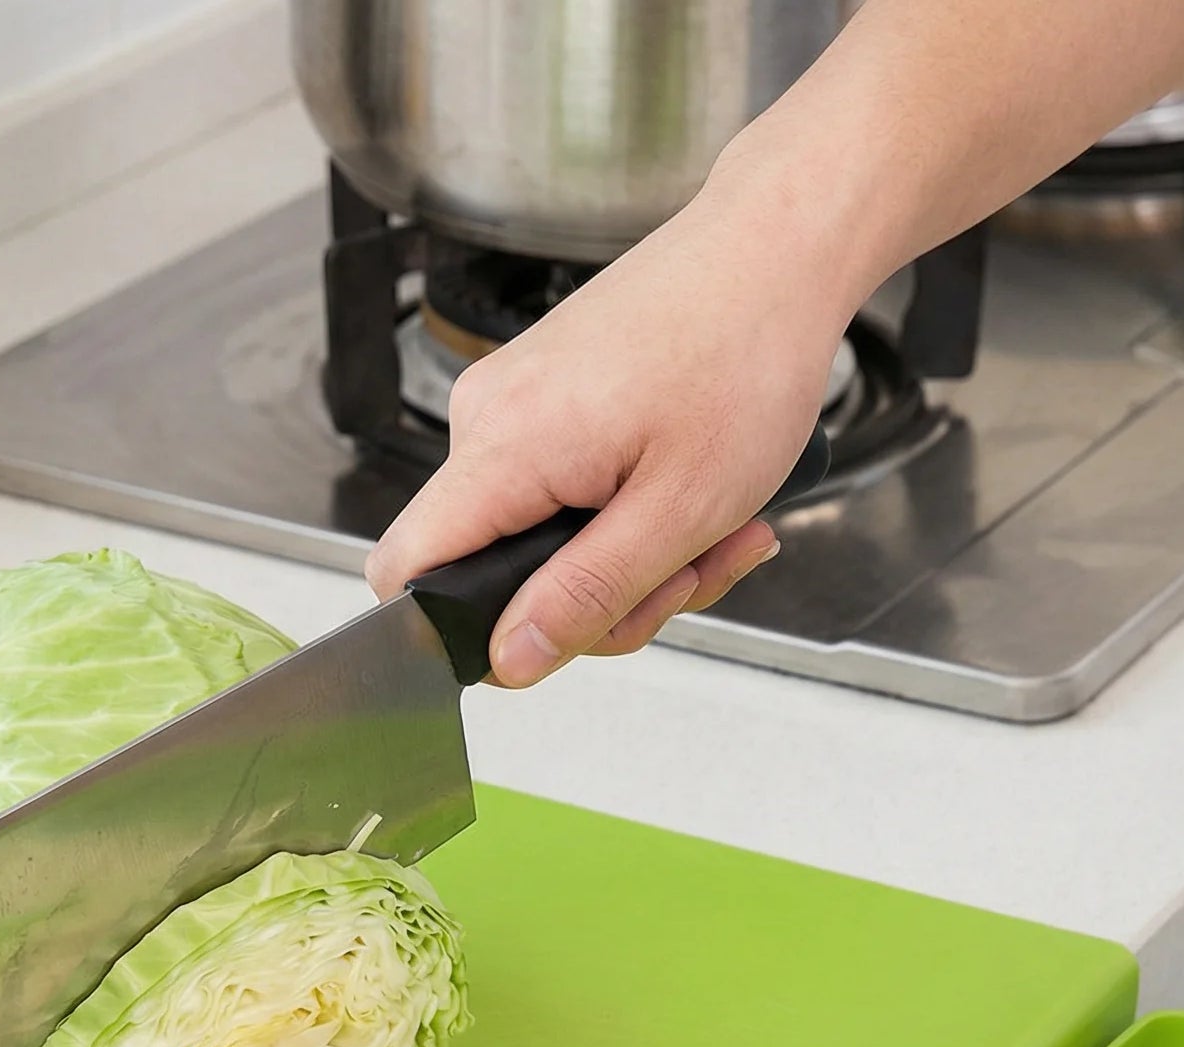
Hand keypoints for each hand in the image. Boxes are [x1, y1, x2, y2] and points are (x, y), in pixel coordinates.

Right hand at [366, 150, 860, 687]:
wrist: (777, 248)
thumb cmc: (745, 355)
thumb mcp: (678, 513)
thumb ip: (585, 599)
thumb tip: (509, 660)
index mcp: (504, 447)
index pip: (405, 570)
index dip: (456, 630)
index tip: (549, 639)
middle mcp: (488, 419)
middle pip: (490, 574)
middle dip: (595, 602)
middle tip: (686, 573)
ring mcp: (514, 404)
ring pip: (540, 544)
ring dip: (631, 564)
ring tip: (713, 528)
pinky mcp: (545, 399)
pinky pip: (562, 499)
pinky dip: (628, 519)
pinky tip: (691, 499)